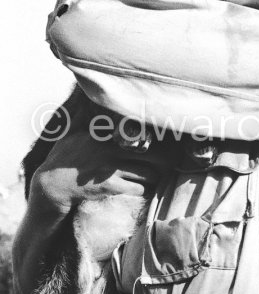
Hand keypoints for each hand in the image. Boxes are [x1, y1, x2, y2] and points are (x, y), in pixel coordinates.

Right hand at [31, 130, 162, 213]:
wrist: (53, 185)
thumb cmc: (64, 158)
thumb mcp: (74, 134)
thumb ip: (88, 121)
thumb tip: (95, 104)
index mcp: (105, 135)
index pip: (138, 132)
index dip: (156, 138)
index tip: (168, 141)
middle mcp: (110, 150)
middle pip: (151, 153)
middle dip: (164, 160)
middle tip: (170, 163)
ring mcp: (111, 168)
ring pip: (148, 172)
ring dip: (156, 176)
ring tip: (158, 177)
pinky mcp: (110, 186)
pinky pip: (139, 188)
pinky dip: (145, 189)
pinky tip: (146, 189)